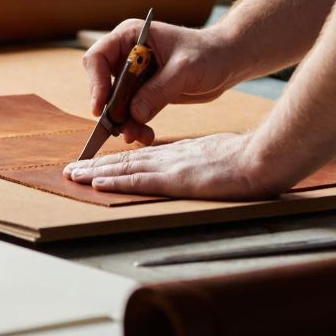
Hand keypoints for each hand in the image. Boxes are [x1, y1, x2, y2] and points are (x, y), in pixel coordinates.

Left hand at [63, 132, 277, 199]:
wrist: (264, 158)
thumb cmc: (251, 158)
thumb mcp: (222, 155)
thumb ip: (204, 160)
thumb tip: (198, 166)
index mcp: (182, 153)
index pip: (142, 157)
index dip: (116, 161)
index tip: (96, 164)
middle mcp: (171, 157)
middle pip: (126, 160)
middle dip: (96, 165)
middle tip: (71, 170)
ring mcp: (172, 167)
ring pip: (125, 167)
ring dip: (96, 172)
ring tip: (74, 175)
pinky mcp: (176, 179)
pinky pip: (139, 180)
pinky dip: (116, 180)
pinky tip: (98, 183)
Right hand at [83, 20, 240, 144]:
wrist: (227, 61)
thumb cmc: (208, 53)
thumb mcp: (184, 69)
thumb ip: (159, 90)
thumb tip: (133, 114)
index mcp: (131, 36)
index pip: (98, 57)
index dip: (96, 83)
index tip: (101, 107)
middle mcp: (127, 55)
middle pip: (103, 84)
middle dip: (111, 109)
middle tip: (121, 129)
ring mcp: (135, 75)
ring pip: (116, 103)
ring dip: (123, 122)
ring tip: (136, 136)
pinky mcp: (145, 93)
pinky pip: (131, 112)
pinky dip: (135, 125)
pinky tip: (146, 135)